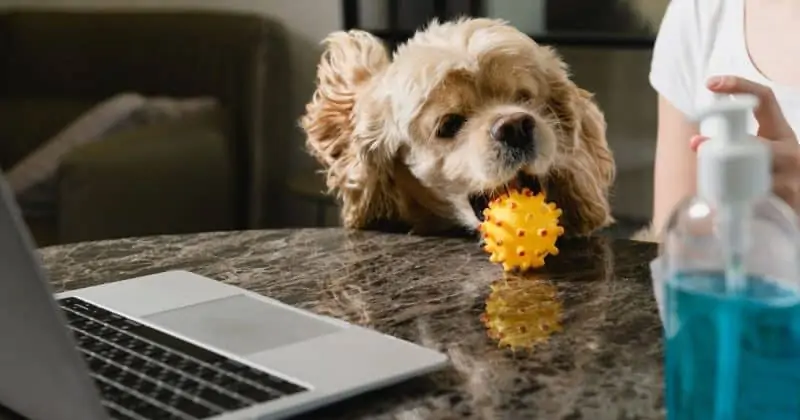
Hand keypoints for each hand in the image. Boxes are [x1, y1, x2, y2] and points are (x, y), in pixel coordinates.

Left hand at [689, 75, 799, 211]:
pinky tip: (730, 207)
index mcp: (782, 132)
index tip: (711, 82)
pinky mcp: (791, 199)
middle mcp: (792, 150)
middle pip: (756, 142)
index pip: (765, 99)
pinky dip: (740, 200)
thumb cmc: (775, 177)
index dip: (740, 86)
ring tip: (714, 188)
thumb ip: (734, 145)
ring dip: (729, 178)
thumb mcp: (761, 155)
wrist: (799, 203)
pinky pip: (758, 197)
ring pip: (754, 172)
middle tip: (698, 145)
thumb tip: (696, 143)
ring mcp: (795, 175)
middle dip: (725, 147)